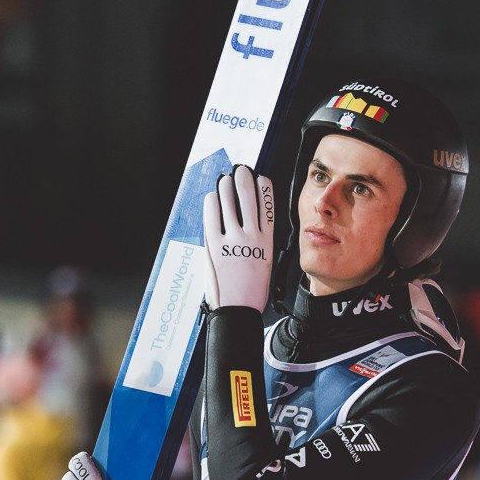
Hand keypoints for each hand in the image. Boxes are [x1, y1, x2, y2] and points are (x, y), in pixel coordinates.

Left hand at [203, 164, 274, 311]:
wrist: (238, 309)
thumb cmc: (251, 292)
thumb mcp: (265, 264)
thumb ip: (258, 243)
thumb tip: (249, 228)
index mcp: (267, 241)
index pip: (268, 206)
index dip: (263, 188)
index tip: (260, 178)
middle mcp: (252, 236)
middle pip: (249, 198)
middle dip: (244, 180)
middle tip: (240, 171)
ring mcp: (233, 239)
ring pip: (230, 202)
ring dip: (227, 186)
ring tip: (225, 179)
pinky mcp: (215, 245)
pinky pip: (212, 216)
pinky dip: (212, 203)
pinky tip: (212, 197)